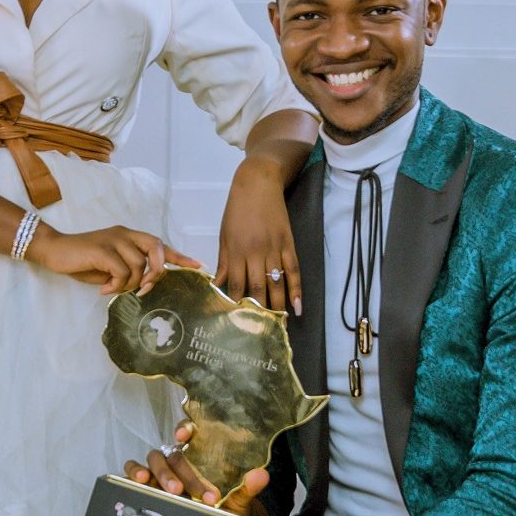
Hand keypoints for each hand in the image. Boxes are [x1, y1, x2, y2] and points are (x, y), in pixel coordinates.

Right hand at [27, 223, 199, 294]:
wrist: (54, 250)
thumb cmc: (82, 260)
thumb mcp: (110, 267)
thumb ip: (128, 271)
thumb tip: (142, 285)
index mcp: (129, 237)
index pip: (160, 245)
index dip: (180, 256)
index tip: (198, 266)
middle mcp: (125, 234)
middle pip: (157, 248)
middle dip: (157, 270)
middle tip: (145, 288)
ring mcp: (113, 239)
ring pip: (138, 265)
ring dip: (129, 283)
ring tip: (112, 289)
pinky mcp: (102, 249)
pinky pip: (121, 271)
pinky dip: (116, 284)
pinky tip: (104, 289)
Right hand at [124, 422, 269, 510]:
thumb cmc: (220, 512)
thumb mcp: (236, 503)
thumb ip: (246, 490)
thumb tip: (262, 475)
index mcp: (198, 455)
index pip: (189, 432)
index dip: (184, 428)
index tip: (185, 435)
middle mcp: (177, 460)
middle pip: (174, 454)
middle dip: (181, 472)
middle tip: (186, 491)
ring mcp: (160, 471)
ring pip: (154, 460)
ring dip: (161, 473)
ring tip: (171, 490)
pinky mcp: (145, 484)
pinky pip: (133, 471)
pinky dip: (134, 473)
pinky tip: (141, 482)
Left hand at [215, 156, 301, 314]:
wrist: (258, 183)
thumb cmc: (236, 211)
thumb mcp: (224, 235)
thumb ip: (224, 262)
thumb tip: (218, 286)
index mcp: (236, 251)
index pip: (235, 285)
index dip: (236, 305)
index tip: (235, 322)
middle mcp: (255, 252)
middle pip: (257, 288)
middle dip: (257, 311)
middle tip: (257, 332)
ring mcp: (274, 248)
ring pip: (276, 283)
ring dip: (277, 306)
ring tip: (277, 326)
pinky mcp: (288, 244)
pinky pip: (293, 270)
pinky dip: (296, 289)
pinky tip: (297, 307)